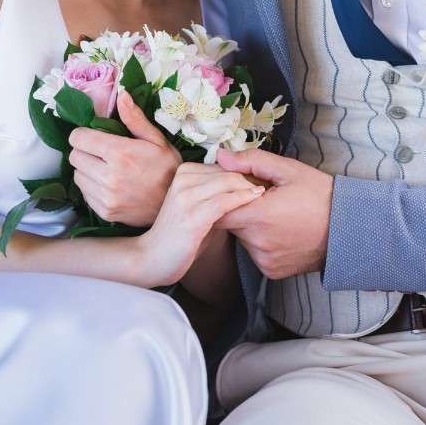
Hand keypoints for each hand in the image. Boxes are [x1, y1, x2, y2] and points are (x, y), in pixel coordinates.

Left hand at [69, 90, 181, 225]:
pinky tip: (109, 184)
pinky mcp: (104, 211)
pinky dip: (92, 186)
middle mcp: (109, 176)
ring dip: (87, 169)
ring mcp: (106, 196)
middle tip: (101, 152)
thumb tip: (122, 94)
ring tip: (105, 168)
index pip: (79, 138)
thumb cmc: (168, 169)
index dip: (84, 134)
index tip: (94, 136)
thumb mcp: (157, 140)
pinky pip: (85, 193)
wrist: (175, 205)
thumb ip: (135, 118)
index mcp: (121, 153)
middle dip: (85, 151)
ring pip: (77, 175)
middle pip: (75, 156)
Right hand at [139, 163, 263, 286]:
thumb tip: (248, 185)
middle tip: (273, 188)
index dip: (248, 173)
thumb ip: (217, 195)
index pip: (225, 165)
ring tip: (269, 194)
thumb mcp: (200, 208)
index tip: (266, 182)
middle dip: (253, 178)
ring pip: (228, 182)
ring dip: (251, 188)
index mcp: (185, 172)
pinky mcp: (191, 215)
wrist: (152, 259)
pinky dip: (242, 199)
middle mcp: (183, 179)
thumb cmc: (180, 237)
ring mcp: (186, 196)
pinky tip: (256, 202)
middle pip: (229, 171)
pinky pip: (224, 202)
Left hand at [214, 149, 333, 279]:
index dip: (223, 196)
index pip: (218, 209)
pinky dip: (262, 242)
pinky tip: (281, 231)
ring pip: (242, 239)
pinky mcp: (271, 271)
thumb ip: (251, 161)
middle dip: (239, 209)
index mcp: (258, 215)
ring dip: (250, 226)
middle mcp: (257, 242)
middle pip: (229, 224)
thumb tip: (220, 156)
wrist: (349, 229)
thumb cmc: (320, 195)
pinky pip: (255, 253)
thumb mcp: (288, 170)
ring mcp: (264, 259)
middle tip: (262, 198)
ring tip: (275, 214)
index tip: (235, 188)